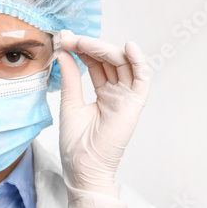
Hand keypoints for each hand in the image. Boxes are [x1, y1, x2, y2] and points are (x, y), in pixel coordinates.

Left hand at [56, 33, 150, 207]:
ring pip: (122, 64)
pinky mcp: (134, 104)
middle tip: (69, 38)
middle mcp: (116, 93)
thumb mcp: (70, 103)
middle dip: (89, 46)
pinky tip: (127, 47)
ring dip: (104, 50)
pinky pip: (142, 79)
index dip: (82, 49)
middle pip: (108, 61)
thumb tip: (64, 54)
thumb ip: (70, 78)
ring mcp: (126, 98)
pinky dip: (138, 61)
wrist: (82, 169)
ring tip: (83, 42)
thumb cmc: (76, 144)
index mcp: (102, 94)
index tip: (64, 39)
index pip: (95, 64)